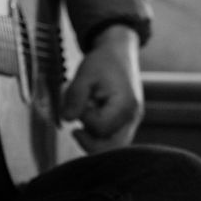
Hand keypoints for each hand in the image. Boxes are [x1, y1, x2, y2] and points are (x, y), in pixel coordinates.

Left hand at [61, 25, 143, 153]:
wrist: (118, 53)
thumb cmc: (101, 62)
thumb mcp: (84, 75)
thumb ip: (75, 97)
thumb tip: (67, 119)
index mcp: (125, 105)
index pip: (101, 128)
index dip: (85, 119)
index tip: (79, 103)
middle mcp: (132, 117)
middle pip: (111, 147)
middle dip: (89, 142)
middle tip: (75, 130)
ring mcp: (132, 121)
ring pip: (113, 146)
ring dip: (94, 139)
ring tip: (85, 119)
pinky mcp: (127, 122)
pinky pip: (113, 139)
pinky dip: (99, 135)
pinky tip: (89, 120)